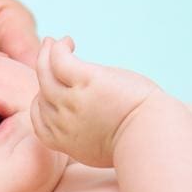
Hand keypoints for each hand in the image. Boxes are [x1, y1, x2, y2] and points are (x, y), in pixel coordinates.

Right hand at [30, 36, 159, 167]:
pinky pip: (60, 60)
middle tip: (48, 53)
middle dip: (42, 72)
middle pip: (42, 92)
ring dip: (45, 53)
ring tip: (53, 42)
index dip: (41, 100)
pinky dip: (59, 48)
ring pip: (45, 73)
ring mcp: (72, 102)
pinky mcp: (87, 82)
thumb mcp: (98, 149)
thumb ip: (84, 135)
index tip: (50, 87)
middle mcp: (62, 122)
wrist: (153, 138)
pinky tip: (69, 42)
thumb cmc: (137, 142)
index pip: (38, 118)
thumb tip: (85, 121)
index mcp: (64, 141)